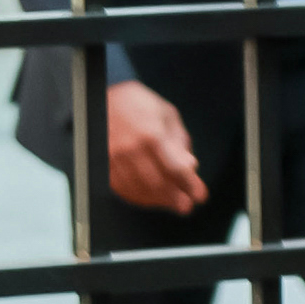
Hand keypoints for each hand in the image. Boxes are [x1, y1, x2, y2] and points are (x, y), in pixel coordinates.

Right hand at [103, 79, 206, 213]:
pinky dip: (137, 197)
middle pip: (157, 183)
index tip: (200, 196)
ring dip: (157, 201)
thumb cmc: (141, 105)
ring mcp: (114, 158)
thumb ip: (180, 142)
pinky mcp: (104, 164)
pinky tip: (149, 199)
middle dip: (174, 198)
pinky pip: (121, 187)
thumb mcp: (168, 116)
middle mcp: (131, 149)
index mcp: (152, 135)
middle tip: (186, 206)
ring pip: (138, 189)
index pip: (175, 168)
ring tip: (172, 204)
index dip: (190, 185)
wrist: (104, 96)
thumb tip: (191, 167)